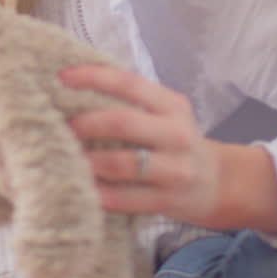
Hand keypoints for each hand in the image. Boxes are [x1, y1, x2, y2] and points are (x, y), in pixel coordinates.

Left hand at [61, 63, 221, 226]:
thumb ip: (130, 102)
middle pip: (123, 123)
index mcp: (171, 105)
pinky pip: (128, 199)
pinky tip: (84, 190)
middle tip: (60, 127)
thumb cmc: (173, 142)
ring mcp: (176, 169)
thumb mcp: (163, 114)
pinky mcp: (169, 200)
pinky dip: (101, 194)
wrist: (216, 182)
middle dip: (85, 124)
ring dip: (88, 161)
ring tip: (64, 159)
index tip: (61, 78)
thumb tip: (72, 86)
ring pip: (123, 163)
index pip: (129, 83)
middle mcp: (177, 134)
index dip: (93, 77)